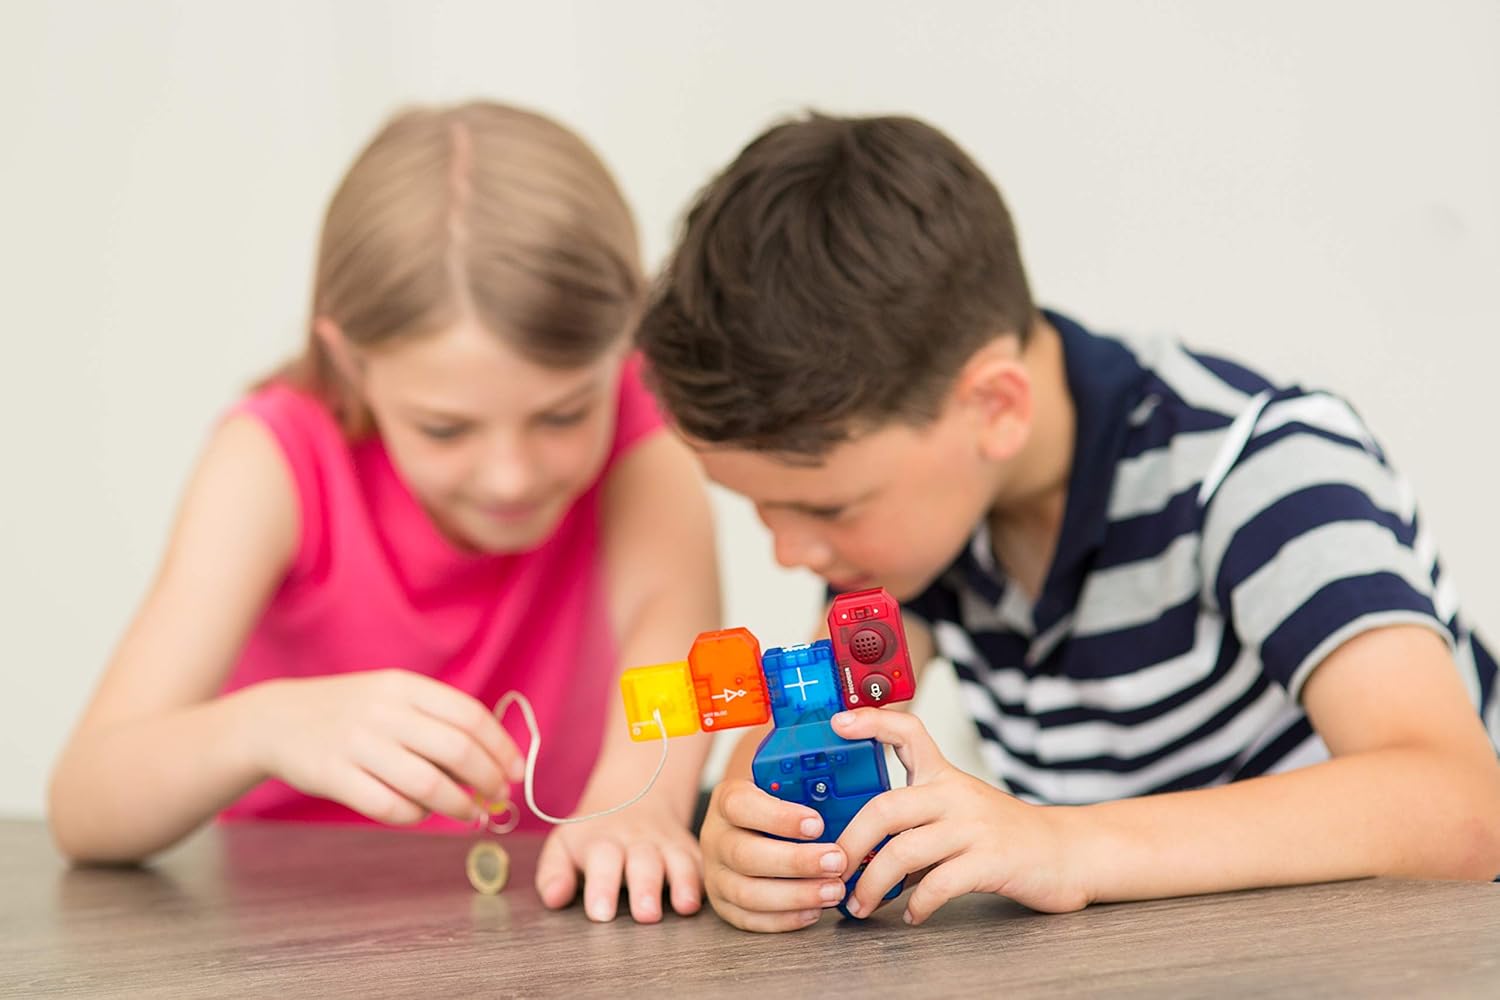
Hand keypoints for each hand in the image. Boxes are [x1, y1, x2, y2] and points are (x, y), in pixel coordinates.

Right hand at [251, 670, 525, 824]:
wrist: (276, 720)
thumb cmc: (350, 712)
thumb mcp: (392, 696)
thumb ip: (436, 719)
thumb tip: (493, 758)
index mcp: (404, 686)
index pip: (469, 715)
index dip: (500, 747)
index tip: (516, 771)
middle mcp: (384, 712)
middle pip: (456, 749)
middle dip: (488, 779)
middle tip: (499, 796)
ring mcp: (357, 744)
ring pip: (427, 784)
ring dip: (458, 805)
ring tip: (471, 813)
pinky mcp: (334, 776)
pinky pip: (388, 806)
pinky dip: (414, 816)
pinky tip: (422, 814)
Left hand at [534, 795, 702, 924]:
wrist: (636, 795)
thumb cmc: (594, 834)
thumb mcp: (563, 845)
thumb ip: (554, 873)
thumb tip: (555, 899)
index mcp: (603, 842)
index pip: (602, 860)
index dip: (602, 886)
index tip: (600, 913)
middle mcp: (638, 841)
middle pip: (644, 862)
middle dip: (646, 887)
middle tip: (645, 915)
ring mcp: (668, 844)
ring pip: (679, 860)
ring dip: (684, 882)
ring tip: (685, 907)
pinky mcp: (692, 850)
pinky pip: (704, 862)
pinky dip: (708, 879)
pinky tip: (710, 899)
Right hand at [697, 777, 850, 931]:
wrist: (745, 825)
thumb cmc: (773, 803)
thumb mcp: (781, 784)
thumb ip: (803, 785)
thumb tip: (842, 792)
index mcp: (727, 800)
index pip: (742, 806)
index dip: (779, 817)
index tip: (817, 824)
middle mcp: (716, 838)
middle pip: (746, 855)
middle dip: (797, 862)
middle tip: (836, 862)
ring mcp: (716, 874)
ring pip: (747, 893)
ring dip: (795, 895)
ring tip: (833, 891)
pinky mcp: (724, 904)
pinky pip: (750, 919)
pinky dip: (784, 919)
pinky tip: (814, 911)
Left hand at [831, 708, 1090, 924]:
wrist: (1068, 853)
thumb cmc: (1004, 836)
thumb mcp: (959, 812)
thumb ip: (914, 823)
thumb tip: (860, 852)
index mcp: (945, 777)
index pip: (908, 733)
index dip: (872, 722)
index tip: (838, 723)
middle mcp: (956, 795)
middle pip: (885, 807)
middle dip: (849, 842)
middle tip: (832, 868)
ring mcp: (973, 827)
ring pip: (903, 851)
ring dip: (872, 884)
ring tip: (859, 904)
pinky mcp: (991, 861)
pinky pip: (938, 884)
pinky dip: (917, 905)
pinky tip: (911, 915)